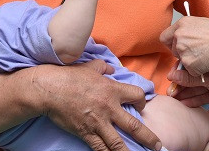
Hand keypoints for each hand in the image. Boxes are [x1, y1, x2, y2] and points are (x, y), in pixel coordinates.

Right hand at [34, 61, 160, 150]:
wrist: (50, 89)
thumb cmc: (70, 76)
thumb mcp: (92, 66)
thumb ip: (105, 67)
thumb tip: (112, 68)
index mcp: (112, 90)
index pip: (137, 96)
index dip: (142, 101)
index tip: (141, 105)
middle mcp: (109, 108)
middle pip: (134, 126)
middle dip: (149, 137)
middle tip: (158, 146)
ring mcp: (98, 123)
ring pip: (118, 143)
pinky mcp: (85, 133)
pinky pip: (99, 148)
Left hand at [160, 17, 208, 75]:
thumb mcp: (201, 23)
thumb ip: (187, 29)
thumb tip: (181, 35)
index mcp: (181, 24)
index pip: (165, 37)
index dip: (171, 43)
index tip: (178, 46)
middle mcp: (178, 36)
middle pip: (172, 50)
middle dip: (182, 53)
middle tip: (197, 51)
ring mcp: (182, 50)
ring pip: (181, 61)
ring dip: (190, 61)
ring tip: (205, 55)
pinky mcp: (188, 63)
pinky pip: (189, 70)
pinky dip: (197, 69)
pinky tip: (207, 62)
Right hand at [168, 67, 208, 115]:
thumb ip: (191, 78)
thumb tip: (172, 75)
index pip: (191, 60)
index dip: (179, 67)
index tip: (170, 72)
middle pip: (191, 75)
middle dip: (179, 81)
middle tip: (169, 88)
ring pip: (195, 87)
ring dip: (184, 92)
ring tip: (172, 97)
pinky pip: (201, 97)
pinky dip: (192, 100)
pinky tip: (183, 102)